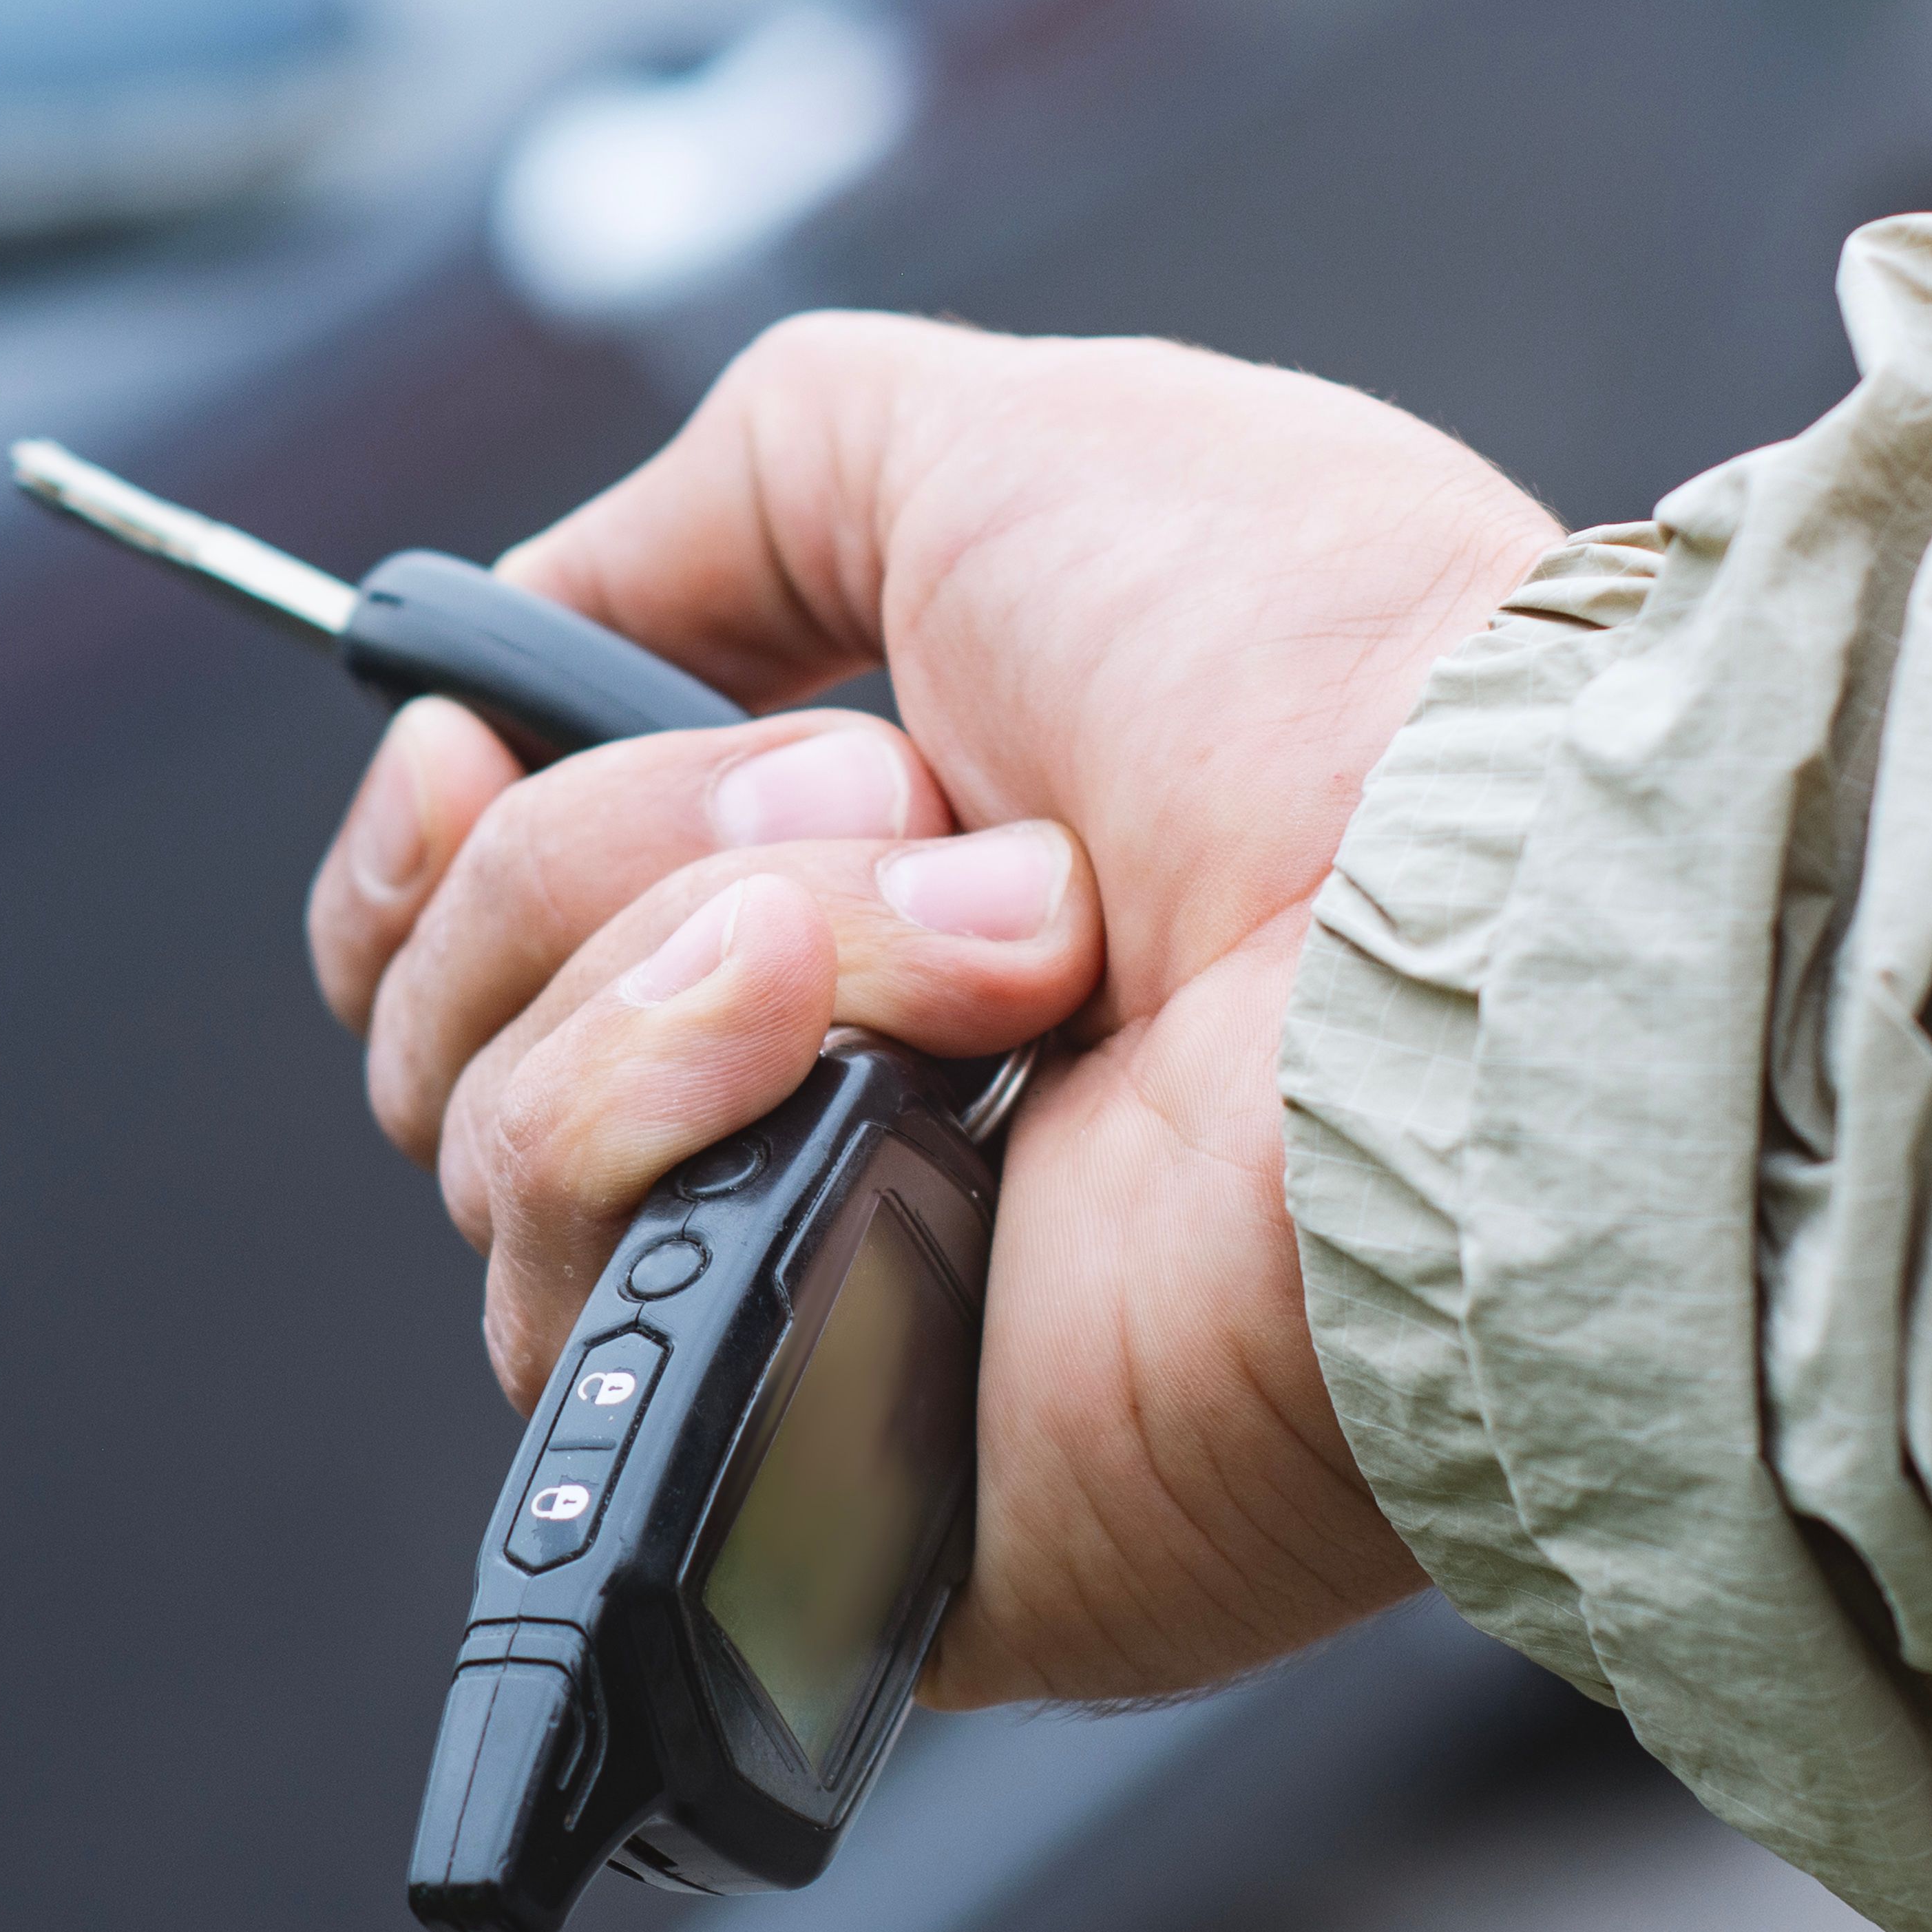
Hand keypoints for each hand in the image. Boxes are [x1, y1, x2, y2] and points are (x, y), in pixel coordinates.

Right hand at [308, 316, 1557, 1706]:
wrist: (1495, 950)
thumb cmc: (1331, 691)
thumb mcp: (1000, 446)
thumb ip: (731, 497)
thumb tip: (519, 623)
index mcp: (845, 914)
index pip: (478, 934)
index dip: (435, 839)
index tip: (473, 749)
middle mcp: (815, 1116)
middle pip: (450, 1018)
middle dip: (620, 857)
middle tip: (898, 827)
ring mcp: (818, 1307)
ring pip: (494, 1146)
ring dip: (685, 976)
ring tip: (986, 954)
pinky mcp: (831, 1484)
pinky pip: (568, 1323)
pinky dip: (676, 1135)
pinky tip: (888, 1095)